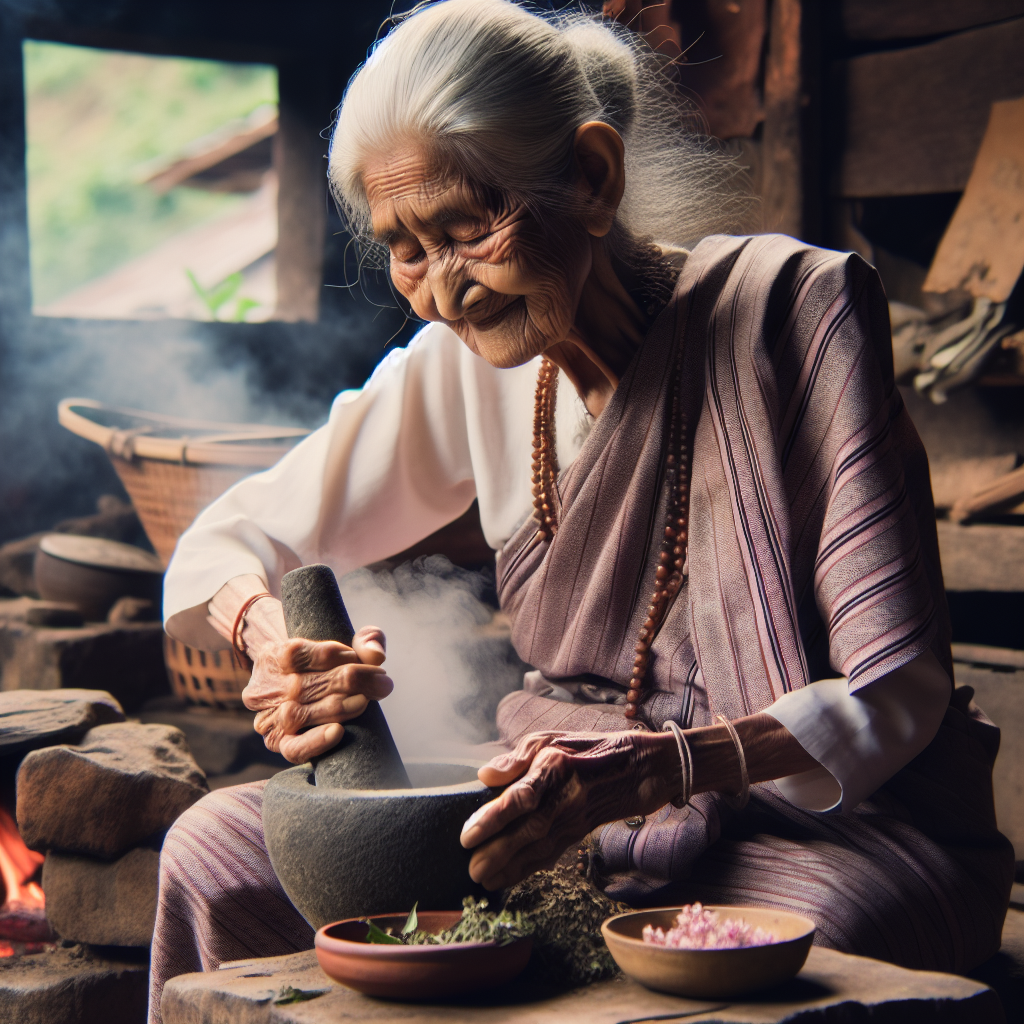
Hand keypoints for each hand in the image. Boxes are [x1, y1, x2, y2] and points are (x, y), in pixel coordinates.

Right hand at [242, 625, 392, 762]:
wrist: (290, 684)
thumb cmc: (322, 661)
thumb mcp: (344, 638)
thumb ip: (367, 639)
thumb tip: (375, 654)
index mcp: (278, 654)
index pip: (318, 655)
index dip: (349, 657)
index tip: (372, 663)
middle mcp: (269, 686)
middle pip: (313, 684)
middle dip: (355, 682)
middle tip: (382, 683)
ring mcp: (270, 716)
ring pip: (302, 715)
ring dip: (341, 708)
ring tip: (364, 701)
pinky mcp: (277, 742)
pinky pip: (293, 748)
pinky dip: (316, 741)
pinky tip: (338, 731)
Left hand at [459, 729, 678, 889]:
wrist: (642, 767)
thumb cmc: (588, 747)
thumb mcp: (550, 738)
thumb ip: (516, 757)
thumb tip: (485, 775)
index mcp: (555, 764)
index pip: (520, 795)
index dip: (493, 818)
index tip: (468, 835)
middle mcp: (566, 793)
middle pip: (528, 828)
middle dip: (498, 852)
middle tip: (472, 870)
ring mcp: (576, 815)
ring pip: (540, 845)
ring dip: (510, 866)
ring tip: (483, 880)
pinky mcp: (582, 831)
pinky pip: (553, 851)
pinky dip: (530, 867)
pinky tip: (510, 877)